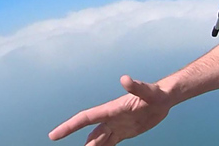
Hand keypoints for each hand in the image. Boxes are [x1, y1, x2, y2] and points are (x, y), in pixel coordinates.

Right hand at [49, 75, 172, 145]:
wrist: (165, 98)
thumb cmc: (157, 93)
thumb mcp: (148, 92)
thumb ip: (137, 86)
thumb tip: (125, 79)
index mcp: (111, 109)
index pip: (86, 118)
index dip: (69, 126)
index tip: (53, 135)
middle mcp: (111, 118)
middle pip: (90, 134)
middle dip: (81, 145)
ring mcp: (117, 125)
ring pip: (97, 140)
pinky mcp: (124, 131)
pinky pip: (109, 143)